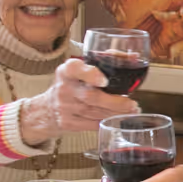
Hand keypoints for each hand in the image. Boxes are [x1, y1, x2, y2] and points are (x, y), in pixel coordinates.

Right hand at [22, 59, 138, 143]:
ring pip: (94, 112)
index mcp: (67, 71)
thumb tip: (134, 57)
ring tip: (131, 110)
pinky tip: (119, 119)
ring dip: (116, 112)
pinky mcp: (68, 123)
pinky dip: (108, 121)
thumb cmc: (72, 84)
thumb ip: (105, 60)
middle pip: (90, 96)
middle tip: (132, 103)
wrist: (48, 108)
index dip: (90, 75)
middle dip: (115, 102)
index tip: (104, 80)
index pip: (75, 69)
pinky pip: (92, 124)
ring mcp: (64, 107)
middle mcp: (64, 88)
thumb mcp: (80, 68)